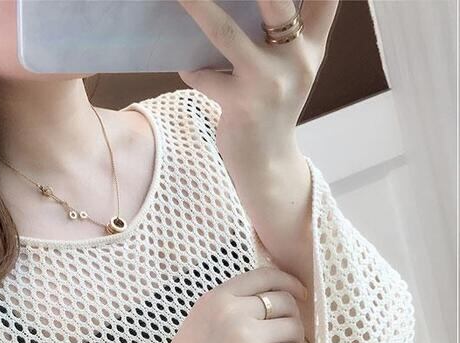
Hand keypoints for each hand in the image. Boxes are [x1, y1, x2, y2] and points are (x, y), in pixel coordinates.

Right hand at [123, 267, 313, 342]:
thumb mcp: (200, 319)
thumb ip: (230, 306)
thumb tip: (271, 305)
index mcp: (218, 296)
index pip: (266, 276)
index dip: (290, 283)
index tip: (300, 294)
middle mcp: (233, 310)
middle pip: (285, 302)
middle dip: (293, 318)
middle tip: (287, 334)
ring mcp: (245, 335)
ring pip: (293, 328)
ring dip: (295, 340)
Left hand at [176, 0, 339, 164]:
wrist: (267, 164)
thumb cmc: (271, 109)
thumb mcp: (289, 69)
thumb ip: (285, 33)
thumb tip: (241, 5)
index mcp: (312, 46)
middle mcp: (297, 59)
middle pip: (276, 0)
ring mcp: (269, 82)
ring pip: (225, 30)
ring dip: (197, 6)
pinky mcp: (242, 103)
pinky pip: (203, 74)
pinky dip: (193, 69)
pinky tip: (193, 70)